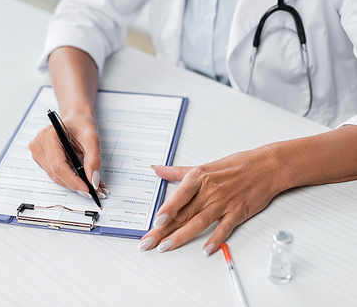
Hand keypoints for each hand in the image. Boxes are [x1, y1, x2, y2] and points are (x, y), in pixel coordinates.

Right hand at [28, 111, 107, 197]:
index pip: (58, 166)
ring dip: (74, 182)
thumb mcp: (92, 138)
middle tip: (94, 190)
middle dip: (76, 184)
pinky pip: (57, 174)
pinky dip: (71, 178)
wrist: (76, 119)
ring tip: (92, 183)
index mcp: (47, 135)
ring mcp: (38, 153)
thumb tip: (93, 180)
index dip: (73, 181)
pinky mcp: (42, 160)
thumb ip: (93, 159)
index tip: (88, 189)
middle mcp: (38, 145)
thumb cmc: (81, 124)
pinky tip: (83, 177)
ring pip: (56, 177)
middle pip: (56, 174)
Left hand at [138, 146, 283, 254]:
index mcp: (199, 178)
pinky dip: (215, 239)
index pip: (178, 196)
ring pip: (199, 222)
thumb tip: (157, 169)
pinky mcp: (238, 212)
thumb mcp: (203, 166)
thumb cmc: (236, 166)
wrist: (267, 167)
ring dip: (181, 236)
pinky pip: (224, 228)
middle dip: (163, 230)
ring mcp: (224, 203)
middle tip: (148, 242)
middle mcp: (210, 191)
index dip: (166, 210)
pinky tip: (206, 250)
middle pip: (183, 213)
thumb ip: (178, 172)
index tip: (155, 221)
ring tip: (166, 247)